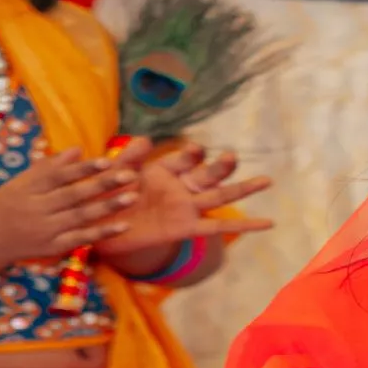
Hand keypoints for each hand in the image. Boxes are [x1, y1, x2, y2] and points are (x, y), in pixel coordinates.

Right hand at [0, 148, 140, 270]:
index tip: (107, 160)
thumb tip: (77, 150)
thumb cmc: (5, 206)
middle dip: (103, 185)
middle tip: (130, 175)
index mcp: (27, 189)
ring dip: (108, 207)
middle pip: (73, 195)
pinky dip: (103, 233)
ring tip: (133, 197)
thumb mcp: (19, 183)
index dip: (83, 168)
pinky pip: (81, 239)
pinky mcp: (53, 248)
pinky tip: (124, 225)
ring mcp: (46, 230)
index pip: (58, 176)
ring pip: (81, 216)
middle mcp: (37, 209)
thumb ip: (48, 167)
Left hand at [92, 141, 272, 265]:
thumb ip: (128, 158)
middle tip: (232, 156)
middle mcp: (179, 187)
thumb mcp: (113, 173)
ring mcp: (186, 208)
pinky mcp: (186, 228)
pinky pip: (217, 227)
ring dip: (242, 188)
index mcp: (162, 170)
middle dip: (221, 167)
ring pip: (219, 196)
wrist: (99, 228)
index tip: (197, 149)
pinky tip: (268, 222)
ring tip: (266, 181)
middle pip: (207, 175)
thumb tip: (144, 139)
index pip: (183, 160)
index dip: (191, 155)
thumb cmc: (105, 196)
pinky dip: (244, 225)